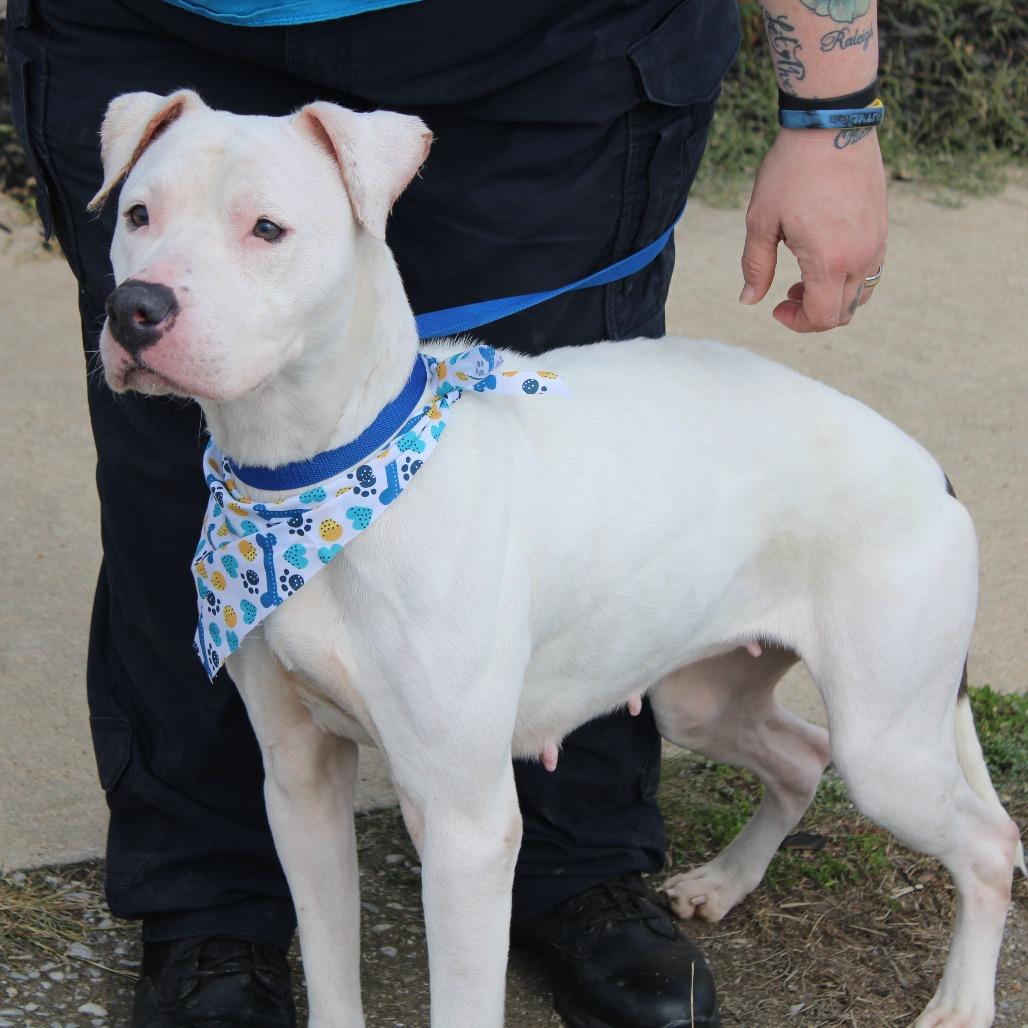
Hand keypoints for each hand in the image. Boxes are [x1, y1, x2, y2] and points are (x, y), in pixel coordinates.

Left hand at [739, 127, 887, 331]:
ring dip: (833, 298)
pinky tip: (824, 258)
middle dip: (813, 314)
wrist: (831, 125)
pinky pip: (872, 270)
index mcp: (830, 261)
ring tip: (805, 278)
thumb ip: (756, 266)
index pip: (823, 318)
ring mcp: (876, 242)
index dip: (797, 322)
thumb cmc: (791, 171)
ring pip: (862, 294)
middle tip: (787, 293)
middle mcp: (861, 256)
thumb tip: (749, 300)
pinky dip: (848, 279)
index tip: (776, 306)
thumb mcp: (761, 221)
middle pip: (844, 312)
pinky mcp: (881, 227)